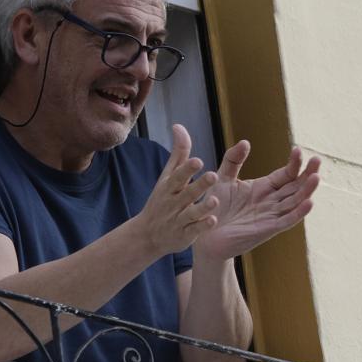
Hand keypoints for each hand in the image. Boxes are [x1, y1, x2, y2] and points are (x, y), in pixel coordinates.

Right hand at [135, 125, 219, 256]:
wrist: (146, 235)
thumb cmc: (162, 199)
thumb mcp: (167, 177)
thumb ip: (178, 153)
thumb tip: (178, 126)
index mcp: (169, 187)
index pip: (178, 176)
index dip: (187, 169)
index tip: (198, 160)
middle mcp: (173, 203)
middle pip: (187, 193)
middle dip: (198, 185)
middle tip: (213, 175)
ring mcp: (178, 220)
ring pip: (191, 213)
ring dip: (202, 207)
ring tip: (215, 200)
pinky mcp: (184, 235)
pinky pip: (193, 231)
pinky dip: (202, 227)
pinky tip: (213, 221)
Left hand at [193, 137, 320, 264]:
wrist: (204, 233)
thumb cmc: (214, 207)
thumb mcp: (222, 178)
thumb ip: (233, 160)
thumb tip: (246, 141)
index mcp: (264, 188)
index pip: (286, 174)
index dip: (294, 163)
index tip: (298, 150)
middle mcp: (271, 202)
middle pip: (296, 186)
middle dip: (308, 174)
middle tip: (318, 159)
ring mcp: (271, 216)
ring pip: (295, 202)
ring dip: (307, 191)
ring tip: (316, 177)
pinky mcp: (267, 229)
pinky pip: (287, 221)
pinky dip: (299, 213)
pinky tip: (308, 202)